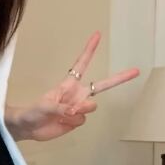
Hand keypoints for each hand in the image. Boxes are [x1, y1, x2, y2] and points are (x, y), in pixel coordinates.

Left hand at [6, 31, 139, 141]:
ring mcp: (78, 108)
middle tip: (135, 71)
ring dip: (79, 111)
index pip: (82, 64)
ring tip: (64, 114)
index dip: (89, 50)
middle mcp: (77, 94)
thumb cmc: (33, 112)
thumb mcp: (44, 106)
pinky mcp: (76, 120)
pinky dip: (72, 122)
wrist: (29, 128)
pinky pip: (82, 120)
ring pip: (90, 108)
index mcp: (69, 84)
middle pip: (102, 86)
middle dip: (119, 78)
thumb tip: (75, 110)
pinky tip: (62, 122)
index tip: (97, 35)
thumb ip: (61, 108)